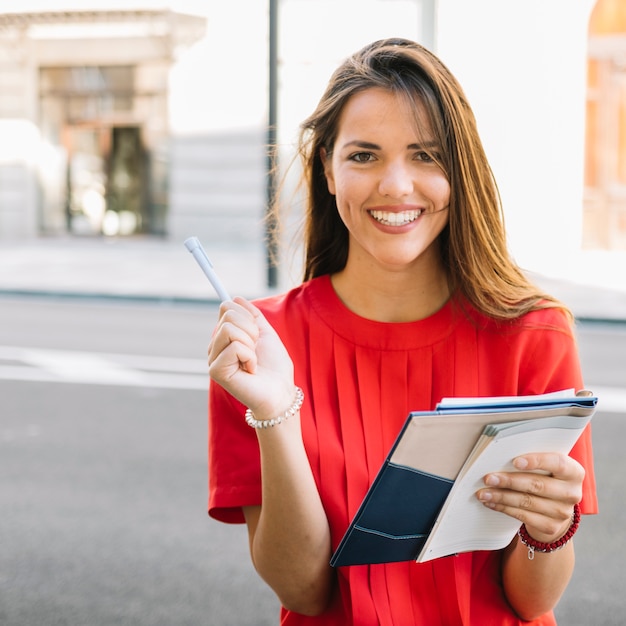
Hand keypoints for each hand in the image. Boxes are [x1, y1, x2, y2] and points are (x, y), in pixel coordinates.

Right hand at [208, 297, 295, 419]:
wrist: (280, 391)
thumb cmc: (275, 367)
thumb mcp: (265, 333)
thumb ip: (251, 315)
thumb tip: (235, 297)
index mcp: (225, 337)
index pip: (226, 307)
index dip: (247, 316)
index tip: (256, 334)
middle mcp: (215, 347)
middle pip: (228, 314)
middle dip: (250, 329)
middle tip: (256, 350)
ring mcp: (213, 358)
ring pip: (229, 328)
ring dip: (250, 343)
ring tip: (253, 360)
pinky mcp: (215, 371)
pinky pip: (234, 347)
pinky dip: (250, 356)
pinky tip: (250, 370)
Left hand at [476, 452, 584, 542]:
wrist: (555, 506)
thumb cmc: (545, 476)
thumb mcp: (546, 465)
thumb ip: (532, 459)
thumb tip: (501, 454)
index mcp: (574, 472)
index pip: (558, 464)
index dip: (537, 461)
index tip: (515, 461)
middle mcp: (572, 493)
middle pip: (537, 485)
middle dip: (509, 481)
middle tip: (488, 478)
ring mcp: (562, 513)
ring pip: (527, 502)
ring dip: (501, 496)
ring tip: (483, 492)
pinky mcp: (550, 527)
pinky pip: (523, 516)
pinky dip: (504, 508)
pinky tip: (491, 502)